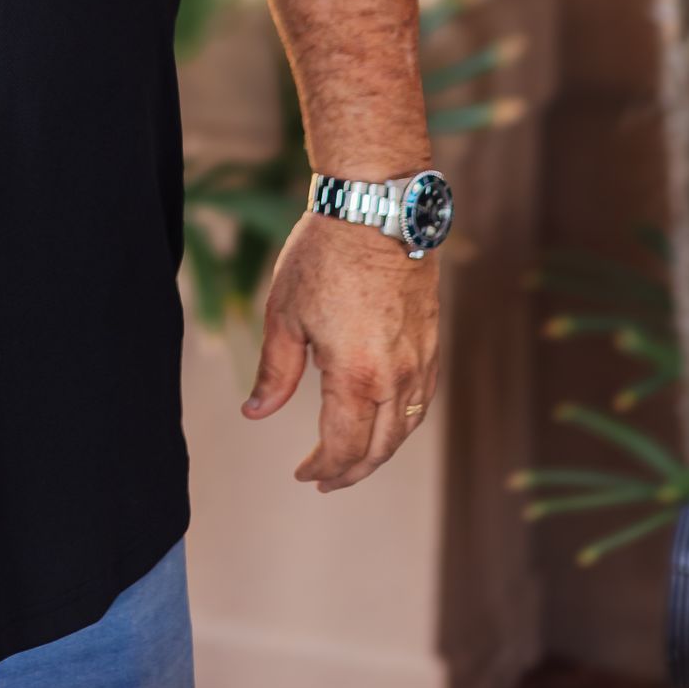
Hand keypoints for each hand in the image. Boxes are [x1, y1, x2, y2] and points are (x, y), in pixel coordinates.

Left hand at [242, 213, 440, 491]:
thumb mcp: (284, 315)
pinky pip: (422, 399)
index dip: (323, 469)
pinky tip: (385, 419)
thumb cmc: (323, 256)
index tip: (303, 475)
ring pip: (406, 427)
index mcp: (356, 376)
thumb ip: (274, 373)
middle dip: (351, 471)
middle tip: (326, 479)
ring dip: (380, 451)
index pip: (343, 447)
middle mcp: (397, 377)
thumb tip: (256, 414)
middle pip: (379, 448)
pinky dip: (402, 421)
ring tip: (353, 457)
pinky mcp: (433, 342)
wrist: (376, 208)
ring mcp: (421, 360)